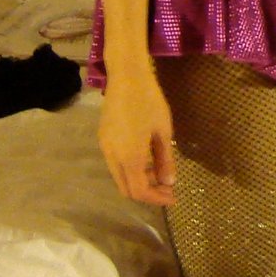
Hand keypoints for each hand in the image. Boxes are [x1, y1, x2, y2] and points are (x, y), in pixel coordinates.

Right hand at [98, 68, 176, 206]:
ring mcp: (104, 148)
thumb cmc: (150, 102)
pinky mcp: (103, 139)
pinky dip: (130, 170)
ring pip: (119, 177)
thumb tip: (168, 182)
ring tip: (159, 174)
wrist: (126, 77)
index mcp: (129, 157)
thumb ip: (165, 160)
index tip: (173, 197)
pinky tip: (145, 160)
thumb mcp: (163, 132)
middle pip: (126, 189)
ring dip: (138, 182)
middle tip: (167, 189)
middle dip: (147, 194)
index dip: (156, 199)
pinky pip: (115, 164)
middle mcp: (112, 157)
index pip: (140, 191)